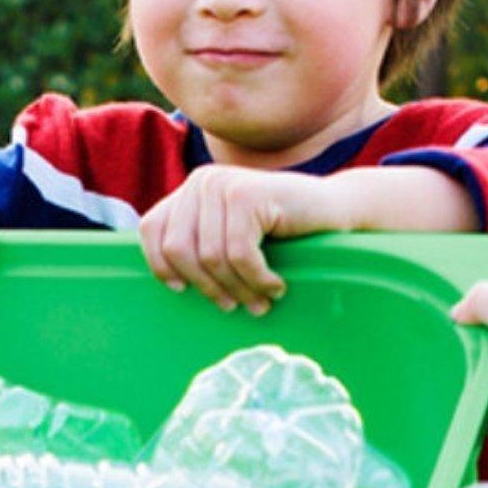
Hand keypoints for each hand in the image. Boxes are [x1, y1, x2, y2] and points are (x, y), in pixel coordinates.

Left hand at [138, 166, 343, 313]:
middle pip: (178, 249)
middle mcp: (202, 181)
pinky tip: (276, 286)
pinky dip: (257, 279)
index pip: (152, 229)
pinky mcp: (247, 194)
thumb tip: (168, 281)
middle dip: (206, 286)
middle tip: (233, 306)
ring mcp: (223, 184)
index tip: (183, 291)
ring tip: (260, 301)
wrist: (335, 210)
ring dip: (239, 288)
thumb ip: (201, 244)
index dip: (161, 266)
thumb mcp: (231, 235)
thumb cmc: (283, 233)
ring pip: (211, 257)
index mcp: (191, 190)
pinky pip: (239, 254)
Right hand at [451, 283, 487, 460]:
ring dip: (472, 381)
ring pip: (476, 378)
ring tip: (475, 382)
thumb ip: (487, 299)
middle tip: (460, 352)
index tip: (457, 319)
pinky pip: (480, 411)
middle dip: (468, 350)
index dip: (477, 313)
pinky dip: (480, 410)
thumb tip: (456, 313)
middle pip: (481, 345)